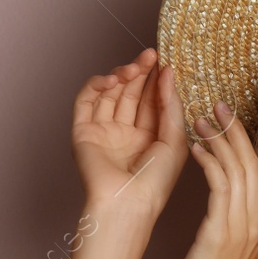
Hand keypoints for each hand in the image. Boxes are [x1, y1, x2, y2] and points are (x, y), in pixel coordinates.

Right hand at [70, 48, 188, 219]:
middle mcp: (126, 134)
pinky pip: (86, 101)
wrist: (128, 203)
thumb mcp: (174, 139)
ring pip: (110, 94)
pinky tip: (113, 78)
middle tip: (151, 55)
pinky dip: (97, 85)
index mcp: (149, 138)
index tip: (166, 62)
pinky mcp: (83, 132)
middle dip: (141, 73)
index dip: (158, 81)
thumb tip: (168, 74)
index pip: (152, 102)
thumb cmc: (155, 182)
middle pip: (131, 94)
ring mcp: (104, 132)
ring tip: (137, 66)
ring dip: (123, 76)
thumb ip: (171, 106)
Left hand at [162, 102, 257, 258]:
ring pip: (241, 169)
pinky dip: (210, 161)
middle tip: (222, 104)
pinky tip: (196, 148)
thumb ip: (235, 225)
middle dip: (242, 129)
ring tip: (204, 117)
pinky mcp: (221, 232)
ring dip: (222, 138)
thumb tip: (232, 204)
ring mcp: (243, 227)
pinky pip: (220, 185)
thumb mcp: (227, 250)